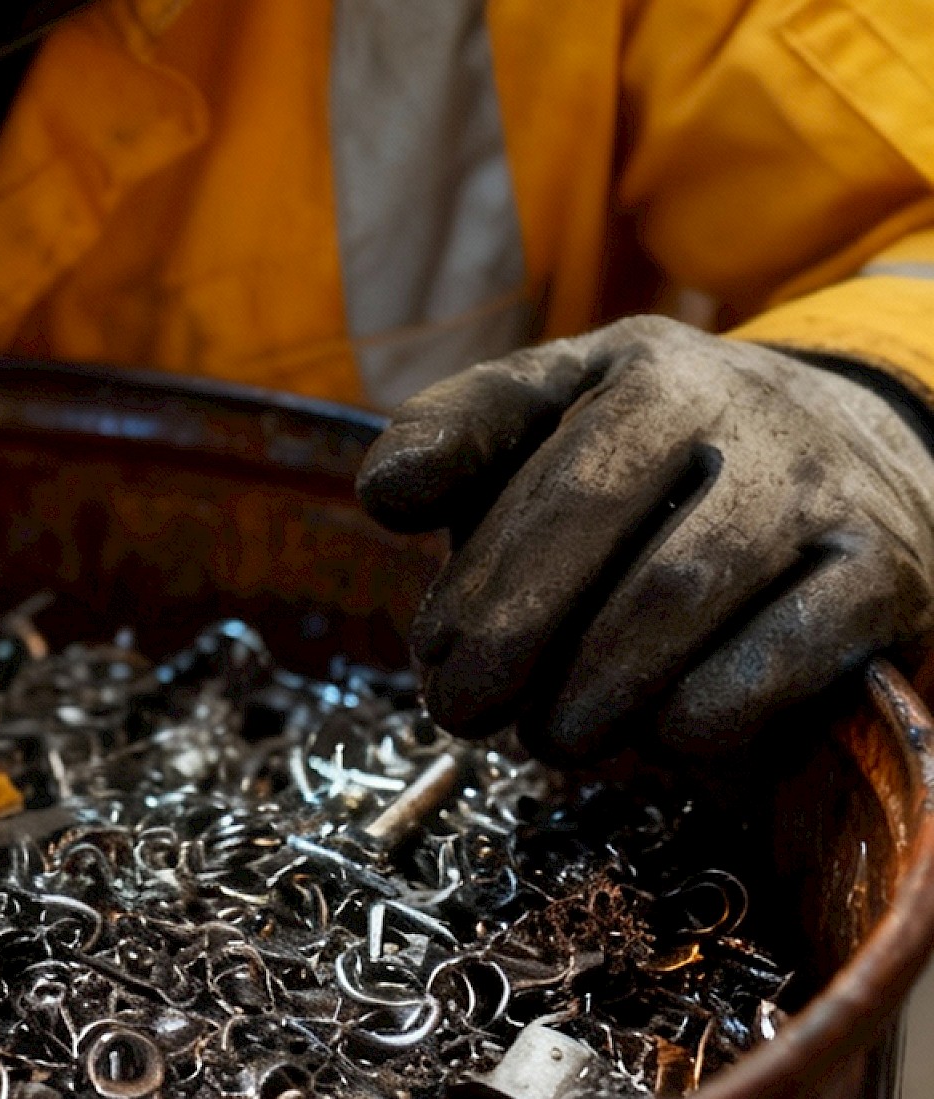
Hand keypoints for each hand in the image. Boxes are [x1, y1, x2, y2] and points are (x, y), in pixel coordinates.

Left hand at [357, 316, 933, 760]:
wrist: (868, 457)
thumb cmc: (665, 464)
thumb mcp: (565, 417)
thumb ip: (465, 438)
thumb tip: (387, 491)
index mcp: (637, 364)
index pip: (518, 431)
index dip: (459, 548)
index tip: (428, 647)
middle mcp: (736, 406)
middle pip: (590, 510)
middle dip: (507, 626)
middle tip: (465, 709)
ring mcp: (819, 486)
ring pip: (681, 586)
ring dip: (593, 680)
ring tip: (551, 736)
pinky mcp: (888, 572)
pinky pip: (793, 646)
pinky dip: (713, 704)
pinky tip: (664, 732)